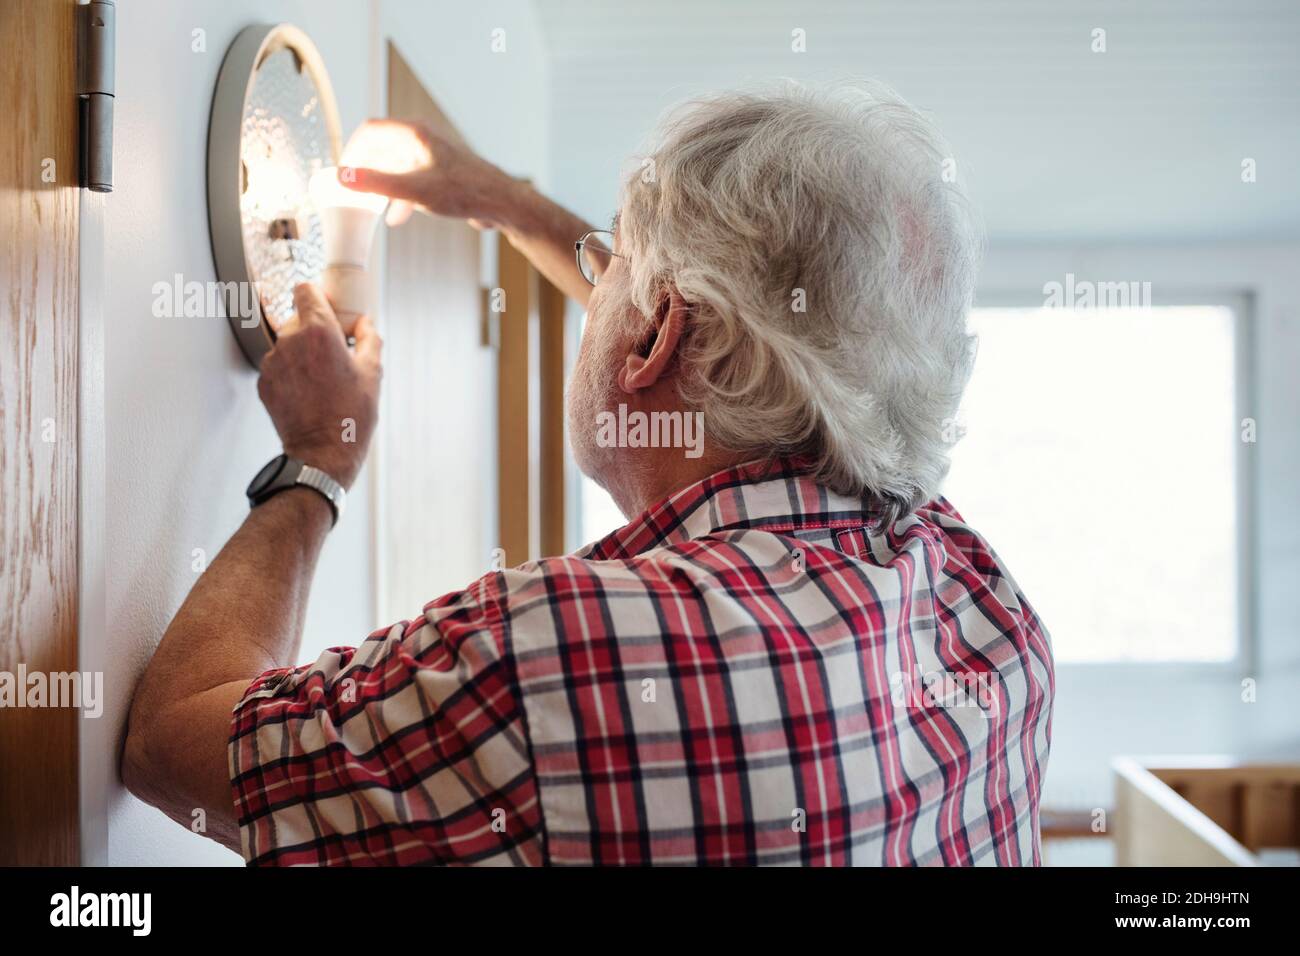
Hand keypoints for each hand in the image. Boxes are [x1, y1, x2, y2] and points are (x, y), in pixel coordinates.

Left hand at [257, 284, 381, 489]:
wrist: (323, 453)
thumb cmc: (350, 415)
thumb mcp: (372, 373)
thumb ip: (369, 339)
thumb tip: (365, 324)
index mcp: (318, 331)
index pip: (305, 289)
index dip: (317, 296)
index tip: (327, 308)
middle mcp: (290, 341)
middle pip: (298, 318)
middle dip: (314, 329)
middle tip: (333, 353)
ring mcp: (273, 362)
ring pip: (287, 343)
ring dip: (302, 352)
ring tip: (321, 379)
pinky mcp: (263, 382)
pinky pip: (278, 365)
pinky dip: (291, 372)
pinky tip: (309, 392)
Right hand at [338, 119, 519, 229]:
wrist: (502, 203)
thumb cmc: (464, 192)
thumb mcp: (414, 191)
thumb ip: (377, 183)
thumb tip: (343, 177)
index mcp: (414, 134)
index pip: (370, 131)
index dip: (352, 151)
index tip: (342, 174)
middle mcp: (423, 139)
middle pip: (382, 148)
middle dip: (366, 171)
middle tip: (353, 192)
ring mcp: (432, 155)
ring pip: (396, 166)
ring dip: (383, 186)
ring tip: (371, 207)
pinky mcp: (441, 173)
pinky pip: (412, 179)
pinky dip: (400, 195)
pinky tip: (396, 217)